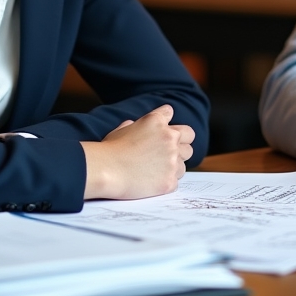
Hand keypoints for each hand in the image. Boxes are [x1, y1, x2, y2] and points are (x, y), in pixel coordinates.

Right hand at [80, 105, 194, 200]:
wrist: (105, 171)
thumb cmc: (109, 150)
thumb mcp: (122, 129)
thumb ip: (136, 125)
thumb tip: (135, 125)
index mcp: (157, 121)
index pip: (169, 112)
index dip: (164, 121)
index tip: (160, 129)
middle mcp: (170, 137)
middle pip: (189, 136)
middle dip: (181, 141)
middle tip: (169, 151)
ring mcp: (173, 159)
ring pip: (185, 161)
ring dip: (174, 164)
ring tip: (155, 170)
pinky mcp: (170, 180)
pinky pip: (176, 180)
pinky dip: (166, 182)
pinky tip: (152, 182)